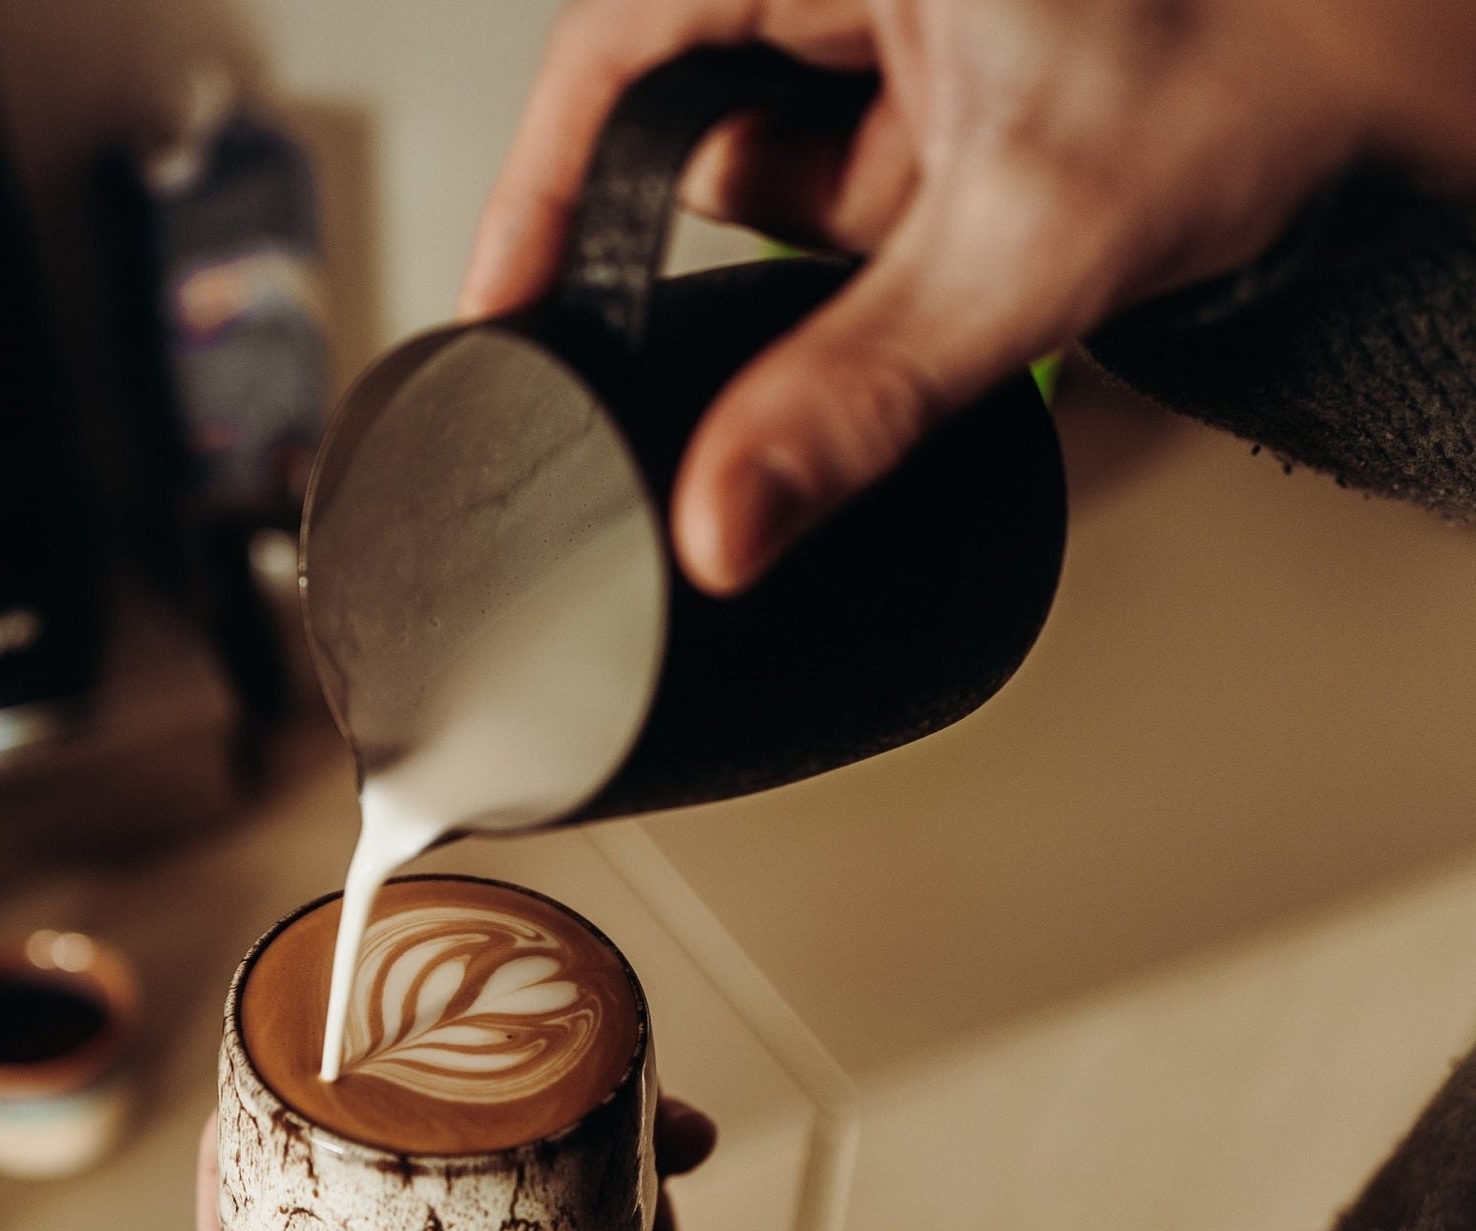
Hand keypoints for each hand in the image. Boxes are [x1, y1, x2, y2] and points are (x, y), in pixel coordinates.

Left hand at [195, 1100, 853, 1230]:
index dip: (240, 1182)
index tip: (258, 1087)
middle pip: (380, 1195)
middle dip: (393, 1113)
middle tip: (420, 1038)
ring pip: (501, 1166)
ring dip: (532, 1108)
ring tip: (578, 1069)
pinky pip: (609, 1172)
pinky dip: (637, 1136)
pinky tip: (677, 1129)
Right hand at [458, 0, 1376, 593]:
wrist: (1398, 47)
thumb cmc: (1264, 40)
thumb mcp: (1026, 239)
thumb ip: (856, 396)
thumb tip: (723, 521)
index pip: (610, 52)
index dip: (540, 195)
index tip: (503, 315)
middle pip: (689, 111)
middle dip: (740, 233)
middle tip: (797, 296)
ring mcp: (895, 15)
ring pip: (781, 149)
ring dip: (835, 236)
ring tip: (954, 225)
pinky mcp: (936, 64)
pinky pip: (850, 164)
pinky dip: (878, 230)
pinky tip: (962, 230)